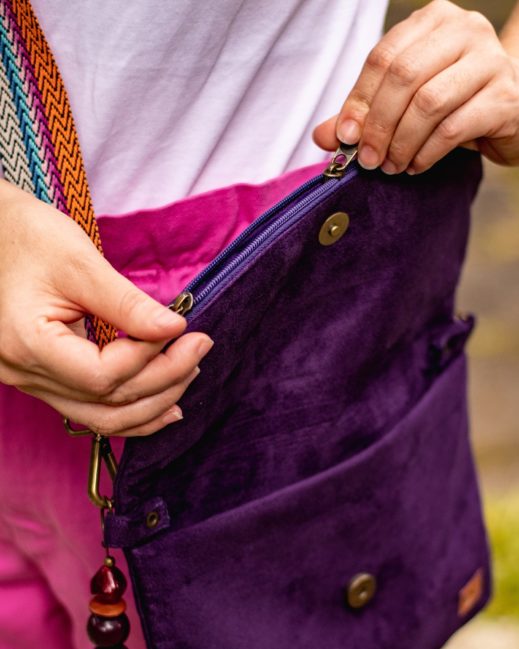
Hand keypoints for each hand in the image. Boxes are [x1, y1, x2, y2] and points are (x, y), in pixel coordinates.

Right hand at [0, 180, 212, 436]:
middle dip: (164, 379)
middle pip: (107, 401)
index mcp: (28, 344)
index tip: (183, 328)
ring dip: (152, 403)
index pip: (102, 374)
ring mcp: (32, 381)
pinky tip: (162, 405)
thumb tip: (175, 327)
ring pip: (101, 417)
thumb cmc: (26, 237)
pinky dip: (130, 410)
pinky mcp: (44, 378)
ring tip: (190, 375)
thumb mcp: (78, 262)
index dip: (149, 355)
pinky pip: (90, 410)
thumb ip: (126, 302)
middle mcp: (25, 374)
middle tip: (201, 347)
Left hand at [313, 0, 518, 173]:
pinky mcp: (506, 97)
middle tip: (367, 159)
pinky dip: (427, 153)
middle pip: (404, 77)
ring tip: (391, 166)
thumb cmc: (453, 101)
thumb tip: (322, 136)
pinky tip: (416, 165)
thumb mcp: (404, 102)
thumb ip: (364, 113)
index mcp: (433, 20)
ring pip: (429, 103)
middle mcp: (465, 30)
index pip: (383, 57)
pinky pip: (454, 128)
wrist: (511, 111)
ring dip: (401, 143)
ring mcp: (490, 60)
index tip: (345, 137)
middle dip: (379, 125)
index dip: (359, 100)